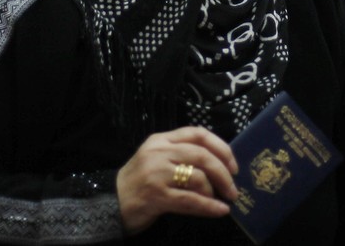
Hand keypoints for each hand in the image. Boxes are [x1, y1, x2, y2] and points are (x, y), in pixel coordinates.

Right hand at [116, 126, 237, 234]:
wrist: (110, 203)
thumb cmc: (138, 182)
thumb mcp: (156, 159)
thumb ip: (181, 155)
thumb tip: (219, 164)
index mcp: (160, 140)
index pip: (198, 133)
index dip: (221, 147)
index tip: (233, 164)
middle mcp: (159, 152)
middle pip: (202, 154)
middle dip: (224, 172)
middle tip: (233, 188)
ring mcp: (157, 174)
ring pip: (198, 176)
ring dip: (216, 191)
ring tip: (221, 201)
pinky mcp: (156, 196)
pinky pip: (190, 200)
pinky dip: (209, 207)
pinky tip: (220, 211)